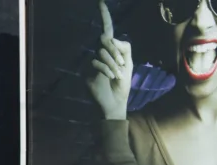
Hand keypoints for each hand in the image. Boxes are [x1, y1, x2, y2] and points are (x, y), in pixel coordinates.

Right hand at [86, 0, 132, 120]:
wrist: (116, 102)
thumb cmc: (123, 84)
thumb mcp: (129, 64)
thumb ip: (125, 48)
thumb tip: (111, 38)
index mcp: (111, 50)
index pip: (107, 29)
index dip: (105, 16)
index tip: (101, 1)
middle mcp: (100, 53)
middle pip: (106, 39)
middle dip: (115, 51)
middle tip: (122, 64)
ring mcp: (92, 61)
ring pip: (102, 52)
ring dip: (113, 64)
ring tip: (117, 75)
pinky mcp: (87, 71)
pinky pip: (97, 63)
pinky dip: (107, 70)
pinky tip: (111, 78)